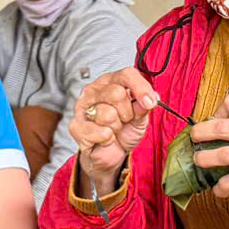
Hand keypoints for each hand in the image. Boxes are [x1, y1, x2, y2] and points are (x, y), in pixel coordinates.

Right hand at [66, 67, 158, 199]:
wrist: (112, 153)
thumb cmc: (125, 129)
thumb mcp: (140, 116)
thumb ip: (144, 106)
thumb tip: (151, 98)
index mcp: (111, 82)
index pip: (126, 75)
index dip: (141, 88)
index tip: (151, 103)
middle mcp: (94, 90)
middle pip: (117, 93)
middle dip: (127, 112)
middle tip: (125, 120)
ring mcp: (82, 107)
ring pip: (108, 114)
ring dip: (116, 127)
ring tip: (113, 129)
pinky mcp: (76, 126)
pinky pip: (102, 132)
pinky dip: (108, 139)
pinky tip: (104, 139)